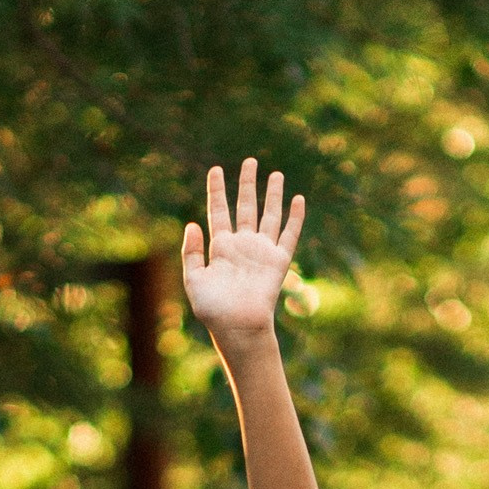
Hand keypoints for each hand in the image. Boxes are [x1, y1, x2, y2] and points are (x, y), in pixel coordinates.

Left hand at [181, 157, 304, 345]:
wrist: (238, 327)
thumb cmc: (213, 309)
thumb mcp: (193, 279)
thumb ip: (191, 252)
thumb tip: (193, 224)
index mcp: (220, 247)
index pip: (219, 210)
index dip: (217, 189)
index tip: (216, 169)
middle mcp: (242, 245)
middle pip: (246, 206)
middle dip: (247, 184)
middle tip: (250, 161)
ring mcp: (261, 251)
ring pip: (269, 215)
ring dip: (273, 195)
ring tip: (276, 174)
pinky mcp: (278, 261)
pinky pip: (289, 234)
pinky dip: (295, 217)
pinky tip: (298, 199)